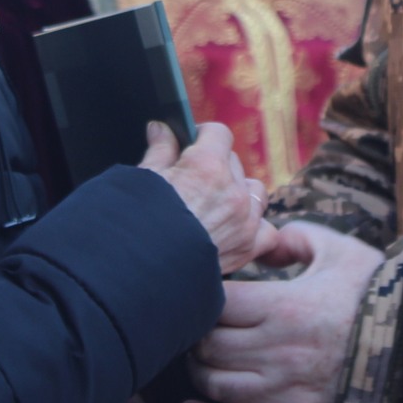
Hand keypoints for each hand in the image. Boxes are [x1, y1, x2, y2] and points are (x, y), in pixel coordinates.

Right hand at [139, 121, 279, 274]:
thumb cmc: (135, 222)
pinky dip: (254, 228)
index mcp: (207, 166)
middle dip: (216, 167)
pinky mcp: (247, 248)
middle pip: (234, 163)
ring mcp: (244, 220)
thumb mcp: (144, 178)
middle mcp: (231, 190)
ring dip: (239, 194)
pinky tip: (236, 231)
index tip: (192, 146)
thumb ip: (159, 149)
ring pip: (254, 192)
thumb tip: (161, 128)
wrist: (139, 273)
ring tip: (215, 205)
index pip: (218, 134)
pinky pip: (266, 230)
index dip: (203, 138)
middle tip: (193, 183)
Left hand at [184, 221, 382, 402]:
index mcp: (286, 307)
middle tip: (195, 322)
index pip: (218, 303)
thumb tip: (261, 240)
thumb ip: (294, 237)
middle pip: (209, 345)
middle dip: (194, 333)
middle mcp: (279, 352)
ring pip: (216, 386)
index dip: (202, 294)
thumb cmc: (378, 295)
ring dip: (197, 371)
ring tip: (197, 356)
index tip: (204, 289)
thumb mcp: (340, 251)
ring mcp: (285, 390)